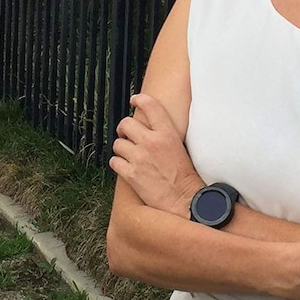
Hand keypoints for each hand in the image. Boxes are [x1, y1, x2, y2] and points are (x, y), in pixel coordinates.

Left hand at [109, 93, 204, 216]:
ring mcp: (139, 158)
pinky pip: (114, 162)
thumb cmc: (185, 177)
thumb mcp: (179, 146)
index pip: (150, 106)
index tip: (134, 100)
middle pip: (126, 123)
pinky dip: (118, 164)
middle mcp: (151, 142)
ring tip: (129, 154)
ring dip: (121, 148)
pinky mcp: (131, 174)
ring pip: (117, 143)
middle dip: (124, 129)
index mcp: (167, 133)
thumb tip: (151, 127)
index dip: (139, 99)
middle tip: (127, 134)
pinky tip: (125, 167)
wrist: (185, 200)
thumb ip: (164, 134)